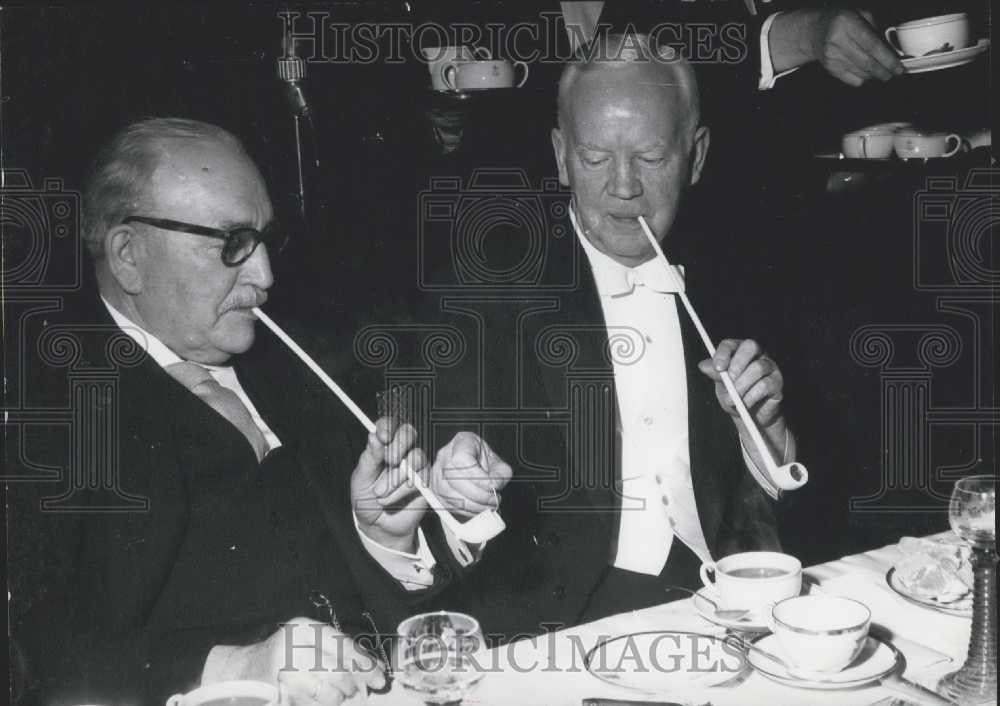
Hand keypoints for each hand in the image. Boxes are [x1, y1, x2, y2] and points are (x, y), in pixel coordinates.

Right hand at [210, 618, 384, 704]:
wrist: (239, 671)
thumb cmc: (281, 658)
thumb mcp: (309, 646)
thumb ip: (338, 656)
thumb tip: (372, 675)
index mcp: (304, 629)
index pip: (343, 646)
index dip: (365, 664)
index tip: (379, 677)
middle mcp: (292, 646)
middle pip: (337, 672)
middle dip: (351, 686)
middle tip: (356, 692)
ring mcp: (281, 673)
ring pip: (326, 693)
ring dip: (336, 699)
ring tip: (335, 697)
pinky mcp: (276, 695)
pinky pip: (310, 705)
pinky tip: (319, 702)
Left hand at [351, 417, 428, 551]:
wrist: (378, 527)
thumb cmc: (366, 500)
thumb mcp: (361, 478)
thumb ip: (370, 457)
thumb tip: (374, 436)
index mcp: (383, 446)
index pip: (389, 426)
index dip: (388, 426)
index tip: (383, 436)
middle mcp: (401, 452)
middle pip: (408, 433)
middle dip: (398, 446)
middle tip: (388, 461)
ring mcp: (415, 466)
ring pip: (415, 457)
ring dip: (396, 476)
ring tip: (381, 494)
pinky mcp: (425, 482)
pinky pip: (421, 478)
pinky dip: (403, 490)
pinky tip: (393, 499)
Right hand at [429, 432, 511, 517]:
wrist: (476, 468)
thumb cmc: (485, 463)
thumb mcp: (499, 463)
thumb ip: (500, 474)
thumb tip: (494, 486)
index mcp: (462, 443)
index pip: (462, 459)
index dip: (478, 477)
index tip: (492, 486)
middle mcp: (445, 456)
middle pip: (454, 478)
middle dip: (478, 495)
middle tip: (493, 500)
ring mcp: (436, 473)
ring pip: (449, 494)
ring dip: (472, 505)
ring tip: (487, 506)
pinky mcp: (435, 490)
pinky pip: (447, 504)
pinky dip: (465, 511)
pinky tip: (477, 509)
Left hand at [698, 339, 787, 451]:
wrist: (750, 415)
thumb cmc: (734, 395)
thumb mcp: (721, 384)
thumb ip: (715, 374)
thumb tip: (703, 365)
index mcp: (739, 351)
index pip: (730, 344)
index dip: (723, 354)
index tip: (717, 368)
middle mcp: (757, 354)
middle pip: (750, 346)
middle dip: (736, 364)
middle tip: (728, 381)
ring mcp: (769, 366)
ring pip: (757, 367)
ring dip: (741, 386)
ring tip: (732, 400)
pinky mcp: (777, 382)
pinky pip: (765, 385)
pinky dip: (751, 396)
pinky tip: (744, 404)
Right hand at [771, 8, 903, 85]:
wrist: (815, 31)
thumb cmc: (844, 21)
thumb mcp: (861, 16)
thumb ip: (877, 31)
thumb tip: (893, 52)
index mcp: (848, 23)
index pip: (872, 46)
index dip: (888, 59)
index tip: (898, 68)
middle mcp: (837, 40)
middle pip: (867, 63)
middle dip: (884, 71)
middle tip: (894, 74)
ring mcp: (831, 56)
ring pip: (861, 73)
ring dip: (875, 75)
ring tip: (882, 72)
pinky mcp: (830, 68)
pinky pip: (852, 80)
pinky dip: (863, 78)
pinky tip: (866, 72)